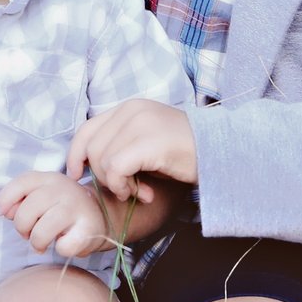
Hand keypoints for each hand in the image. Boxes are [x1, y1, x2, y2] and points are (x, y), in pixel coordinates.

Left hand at [0, 170, 110, 257]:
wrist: (99, 216)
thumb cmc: (60, 208)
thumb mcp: (40, 196)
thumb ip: (19, 200)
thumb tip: (3, 211)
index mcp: (50, 178)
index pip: (22, 183)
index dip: (5, 199)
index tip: (0, 213)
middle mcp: (64, 189)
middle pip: (27, 211)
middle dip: (21, 227)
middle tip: (27, 233)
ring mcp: (77, 209)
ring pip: (41, 232)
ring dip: (37, 242)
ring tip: (41, 243)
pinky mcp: (88, 230)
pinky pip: (63, 247)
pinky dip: (60, 249)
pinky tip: (64, 242)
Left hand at [65, 99, 197, 201]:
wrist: (224, 153)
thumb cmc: (185, 154)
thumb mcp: (146, 143)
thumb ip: (120, 146)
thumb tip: (87, 165)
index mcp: (129, 108)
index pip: (87, 128)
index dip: (76, 154)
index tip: (78, 174)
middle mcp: (132, 110)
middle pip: (91, 147)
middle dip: (103, 176)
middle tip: (127, 190)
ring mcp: (141, 123)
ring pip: (103, 160)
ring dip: (117, 185)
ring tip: (140, 191)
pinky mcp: (149, 141)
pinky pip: (116, 168)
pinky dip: (124, 186)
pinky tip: (144, 194)